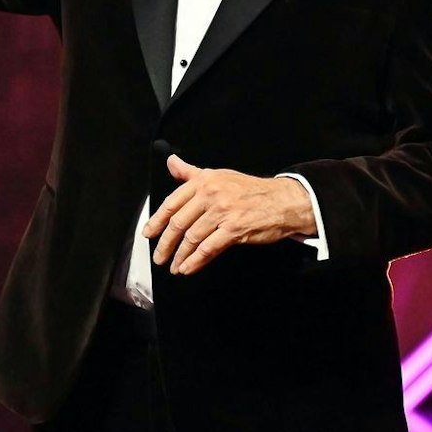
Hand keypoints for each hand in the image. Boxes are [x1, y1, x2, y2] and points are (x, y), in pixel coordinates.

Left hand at [143, 155, 315, 275]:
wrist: (282, 201)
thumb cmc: (251, 190)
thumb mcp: (219, 176)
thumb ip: (192, 173)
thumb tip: (172, 163)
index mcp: (204, 181)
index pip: (172, 202)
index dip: (156, 220)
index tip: (148, 234)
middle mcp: (210, 195)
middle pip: (178, 223)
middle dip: (165, 243)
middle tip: (159, 257)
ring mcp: (222, 212)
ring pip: (192, 238)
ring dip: (180, 256)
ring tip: (174, 266)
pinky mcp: (233, 229)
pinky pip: (208, 248)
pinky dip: (195, 261)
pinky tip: (188, 268)